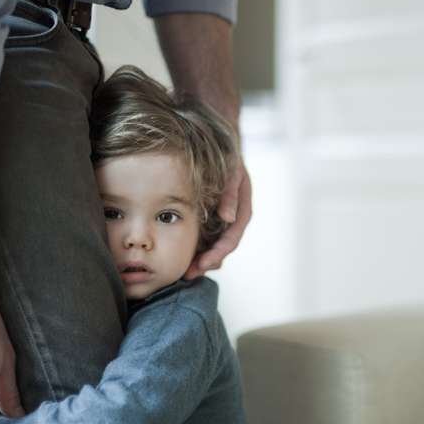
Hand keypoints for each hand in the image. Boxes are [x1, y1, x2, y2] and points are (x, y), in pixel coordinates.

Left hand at [185, 159, 251, 278]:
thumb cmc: (228, 158)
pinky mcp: (210, 220)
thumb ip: (230, 194)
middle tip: (189, 274)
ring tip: (184, 272)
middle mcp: (232, 221)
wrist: (222, 149)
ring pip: (212, 247)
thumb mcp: (232, 172)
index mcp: (242, 212)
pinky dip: (195, 248)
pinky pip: (204, 238)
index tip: (203, 264)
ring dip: (200, 260)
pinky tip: (181, 255)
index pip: (231, 239)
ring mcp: (221, 222)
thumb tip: (227, 218)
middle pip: (221, 249)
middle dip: (206, 263)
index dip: (218, 254)